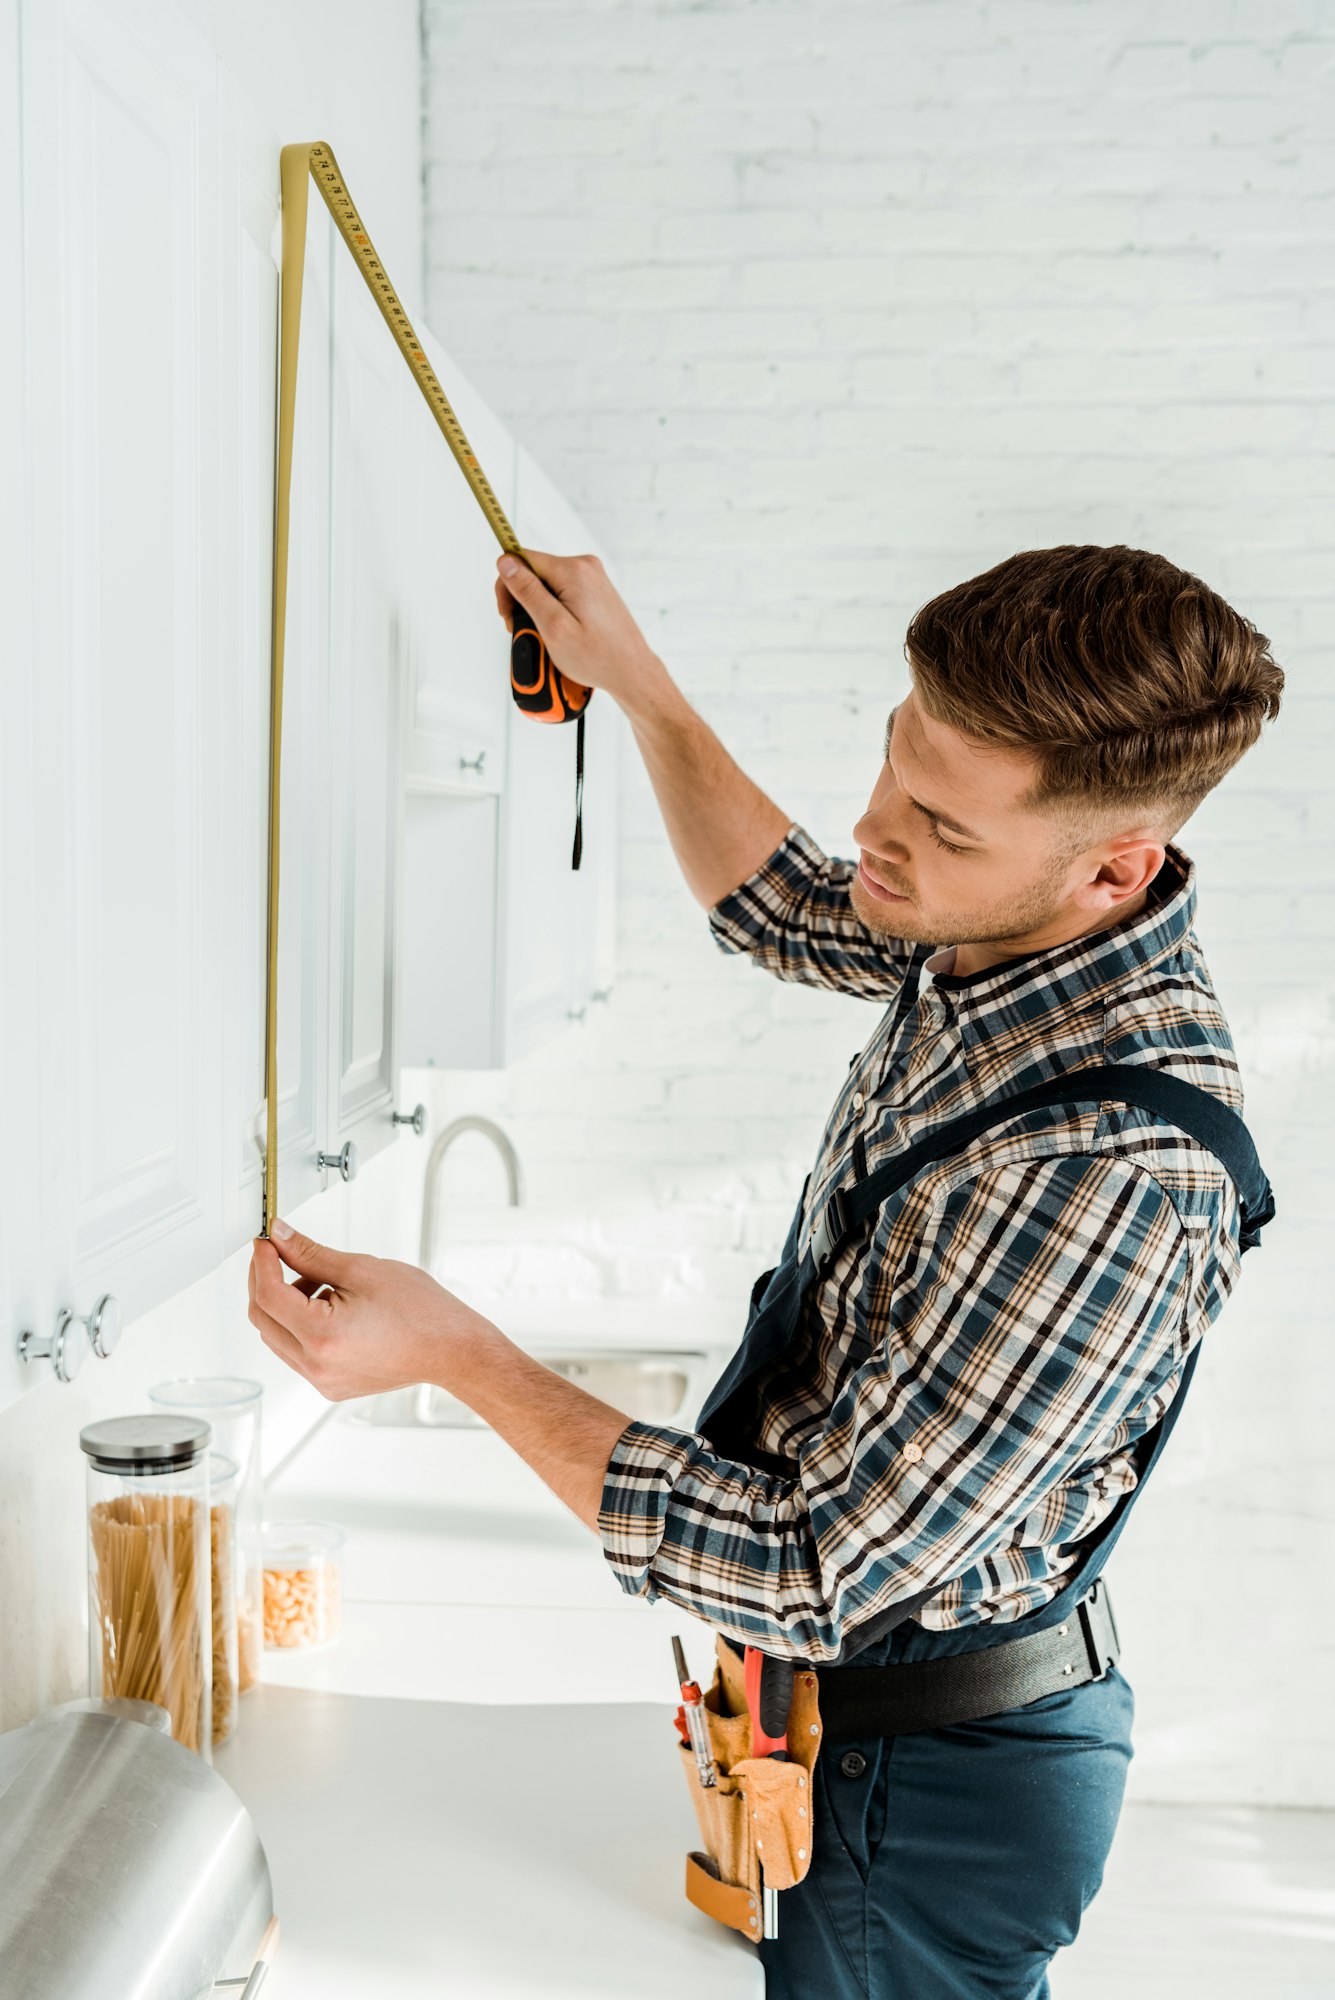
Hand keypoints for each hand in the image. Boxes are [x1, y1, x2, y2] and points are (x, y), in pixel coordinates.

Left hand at [247, 1221, 495, 1402]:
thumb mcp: (362, 1270)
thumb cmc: (421, 1312)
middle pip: (264, 1319)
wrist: (451, 1349)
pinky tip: (331, 1306)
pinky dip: (302, 1324)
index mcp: (321, 1336)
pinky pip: (297, 1351)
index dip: (262, 1262)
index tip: (266, 1242)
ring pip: (278, 1336)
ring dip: (286, 1303)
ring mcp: (322, 1379)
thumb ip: (312, 1254)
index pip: (268, 1295)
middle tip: (281, 1253)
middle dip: (266, 1281)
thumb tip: (282, 1237)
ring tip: (323, 1282)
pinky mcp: (330, 1384)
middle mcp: (316, 1365)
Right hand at [495, 547, 665, 710]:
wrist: (631, 672)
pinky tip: (559, 633)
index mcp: (574, 571)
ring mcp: (592, 579)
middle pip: (534, 573)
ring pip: (547, 586)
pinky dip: (554, 612)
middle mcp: (585, 568)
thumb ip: (527, 591)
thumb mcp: (553, 626)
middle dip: (523, 602)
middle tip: (527, 633)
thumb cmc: (598, 657)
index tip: (508, 614)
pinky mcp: (595, 591)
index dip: (507, 586)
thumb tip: (506, 563)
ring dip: (538, 610)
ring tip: (546, 638)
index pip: (522, 560)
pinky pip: (562, 594)